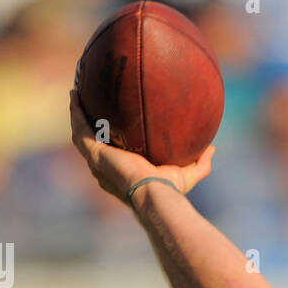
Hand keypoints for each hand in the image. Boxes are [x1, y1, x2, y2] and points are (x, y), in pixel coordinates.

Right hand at [69, 89, 214, 203]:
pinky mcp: (93, 153)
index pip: (114, 152)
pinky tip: (75, 95)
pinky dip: (76, 112)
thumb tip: (212, 148)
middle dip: (90, 122)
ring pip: (81, 133)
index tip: (114, 122)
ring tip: (76, 93)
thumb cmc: (169, 190)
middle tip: (89, 103)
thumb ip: (201, 163)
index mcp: (123, 171)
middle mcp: (106, 167)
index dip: (111, 138)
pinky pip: (80, 129)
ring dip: (77, 113)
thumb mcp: (188, 174)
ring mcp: (97, 161)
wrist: (155, 194)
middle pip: (93, 141)